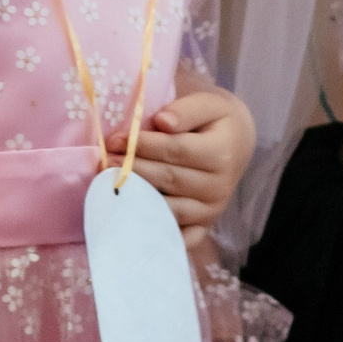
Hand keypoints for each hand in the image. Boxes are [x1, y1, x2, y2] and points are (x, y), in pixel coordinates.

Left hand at [123, 84, 254, 247]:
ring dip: (137, 198)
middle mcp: (219, 187)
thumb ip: (186, 110)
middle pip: (168, 179)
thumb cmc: (216, 121)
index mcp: (222, 154)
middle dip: (133, 169)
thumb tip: (162, 121)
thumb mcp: (209, 104)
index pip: (176, 150)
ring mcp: (211, 211)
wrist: (238, 145)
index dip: (144, 145)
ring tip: (110, 186)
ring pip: (168, 208)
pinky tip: (131, 224)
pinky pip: (178, 237)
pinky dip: (156, 233)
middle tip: (105, 161)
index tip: (115, 139)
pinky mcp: (203, 227)